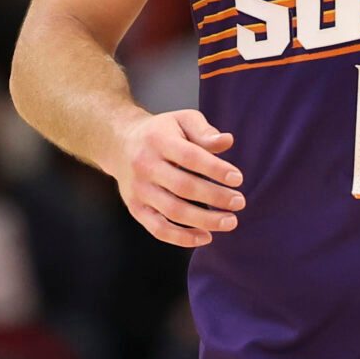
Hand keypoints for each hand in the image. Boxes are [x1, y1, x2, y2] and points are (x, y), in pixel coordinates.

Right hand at [110, 109, 244, 248]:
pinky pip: (158, 229)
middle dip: (215, 197)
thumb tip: (227, 141)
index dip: (215, 169)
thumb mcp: (182, 120)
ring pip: (173, 211)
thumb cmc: (161, 132)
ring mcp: (139, 190)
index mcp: (159, 141)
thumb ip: (204, 131)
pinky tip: (206, 237)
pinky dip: (182, 238)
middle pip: (183, 187)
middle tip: (239, 202)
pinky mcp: (135, 208)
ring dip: (204, 220)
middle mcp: (145, 166)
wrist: (120, 144)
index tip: (237, 179)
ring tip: (230, 222)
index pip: (190, 157)